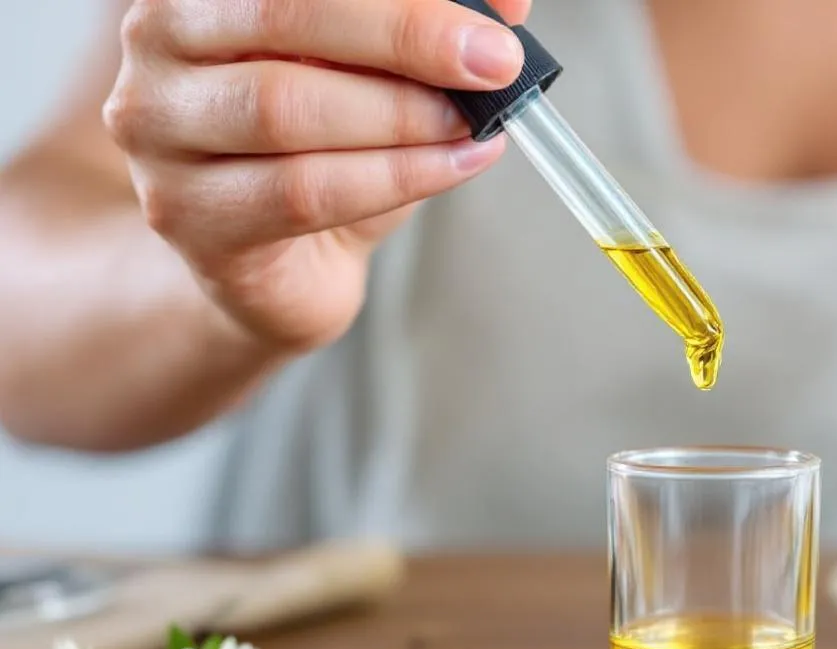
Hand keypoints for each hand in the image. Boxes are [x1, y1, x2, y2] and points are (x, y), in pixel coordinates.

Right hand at [104, 0, 529, 349]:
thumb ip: (428, 26)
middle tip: (493, 62)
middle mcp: (160, 39)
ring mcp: (157, 129)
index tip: (489, 14)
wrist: (287, 263)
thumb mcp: (381, 70)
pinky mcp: (186, 213)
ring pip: (287, 108)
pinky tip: (454, 164)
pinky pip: (302, 190)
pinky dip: (396, 175)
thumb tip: (506, 5)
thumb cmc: (330, 148)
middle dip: (407, 37)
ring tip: (471, 123)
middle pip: (283, 15)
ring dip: (402, 115)